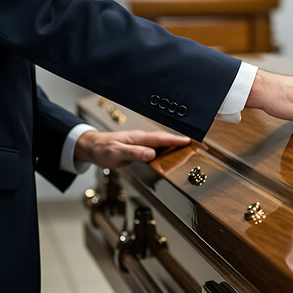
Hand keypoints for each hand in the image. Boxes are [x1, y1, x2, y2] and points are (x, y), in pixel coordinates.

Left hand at [75, 130, 190, 167]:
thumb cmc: (103, 149)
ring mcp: (143, 143)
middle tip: (200, 145)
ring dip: (178, 146)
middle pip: (167, 140)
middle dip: (184, 142)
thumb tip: (151, 153)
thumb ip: (134, 153)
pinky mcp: (141, 148)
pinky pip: (159, 149)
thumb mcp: (116, 153)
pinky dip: (169, 150)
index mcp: (139, 138)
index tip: (191, 142)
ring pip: (164, 144)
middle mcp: (143, 139)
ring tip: (193, 150)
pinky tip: (174, 155)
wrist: (92, 147)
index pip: (162, 138)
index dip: (178, 140)